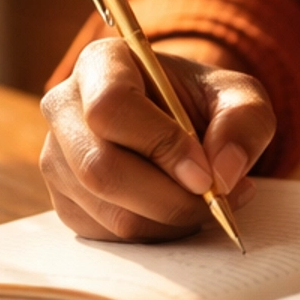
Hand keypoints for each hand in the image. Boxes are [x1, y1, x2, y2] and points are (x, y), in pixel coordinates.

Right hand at [40, 38, 275, 241]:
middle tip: (214, 199)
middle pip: (100, 168)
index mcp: (101, 63)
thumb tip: (222, 173)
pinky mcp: (65, 202)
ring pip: (107, 210)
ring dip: (168, 219)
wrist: (177, 122)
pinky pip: (108, 235)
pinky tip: (176, 211)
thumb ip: (244, 121)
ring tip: (204, 202)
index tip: (205, 173)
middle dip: (168, 197)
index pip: (111, 107)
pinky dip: (154, 234)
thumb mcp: (238, 95)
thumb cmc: (201, 101)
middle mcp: (64, 108)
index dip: (160, 145)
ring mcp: (55, 159)